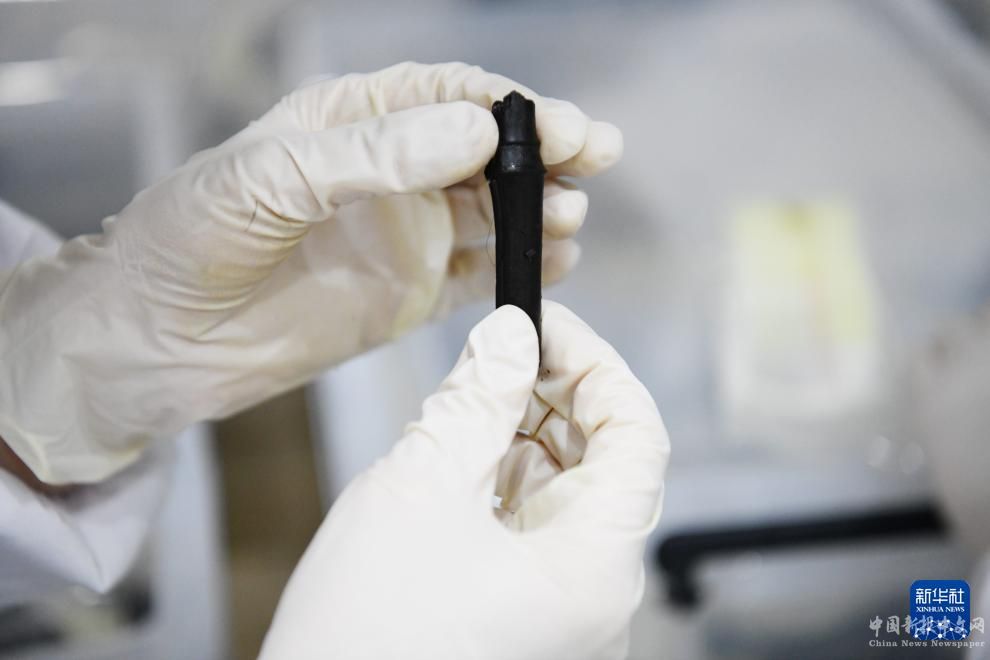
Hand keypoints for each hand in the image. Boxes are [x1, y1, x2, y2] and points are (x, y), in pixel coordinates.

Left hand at [0, 62, 621, 483]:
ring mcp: (404, 236)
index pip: (449, 97)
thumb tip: (476, 133)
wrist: (157, 340)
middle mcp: (390, 175)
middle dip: (546, 152)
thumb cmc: (192, 238)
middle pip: (487, 153)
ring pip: (494, 211)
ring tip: (569, 216)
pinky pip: (479, 275)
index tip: (558, 126)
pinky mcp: (409, 296)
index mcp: (353, 123)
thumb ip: (374, 156)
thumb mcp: (272, 178)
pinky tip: (554, 263)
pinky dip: (519, 267)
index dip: (509, 107)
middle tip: (596, 158)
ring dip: (540, 208)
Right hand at [260, 301, 668, 659]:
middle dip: (555, 396)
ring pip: (565, 493)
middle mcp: (596, 596)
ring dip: (523, 435)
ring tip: (465, 403)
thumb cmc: (364, 635)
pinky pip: (534, 530)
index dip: (596, 365)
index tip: (545, 323)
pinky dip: (502, 481)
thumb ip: (477, 399)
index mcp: (595, 567)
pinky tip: (459, 455)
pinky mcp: (526, 617)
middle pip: (604, 462)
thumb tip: (510, 333)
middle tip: (498, 354)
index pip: (638, 435)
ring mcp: (563, 612)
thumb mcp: (421, 488)